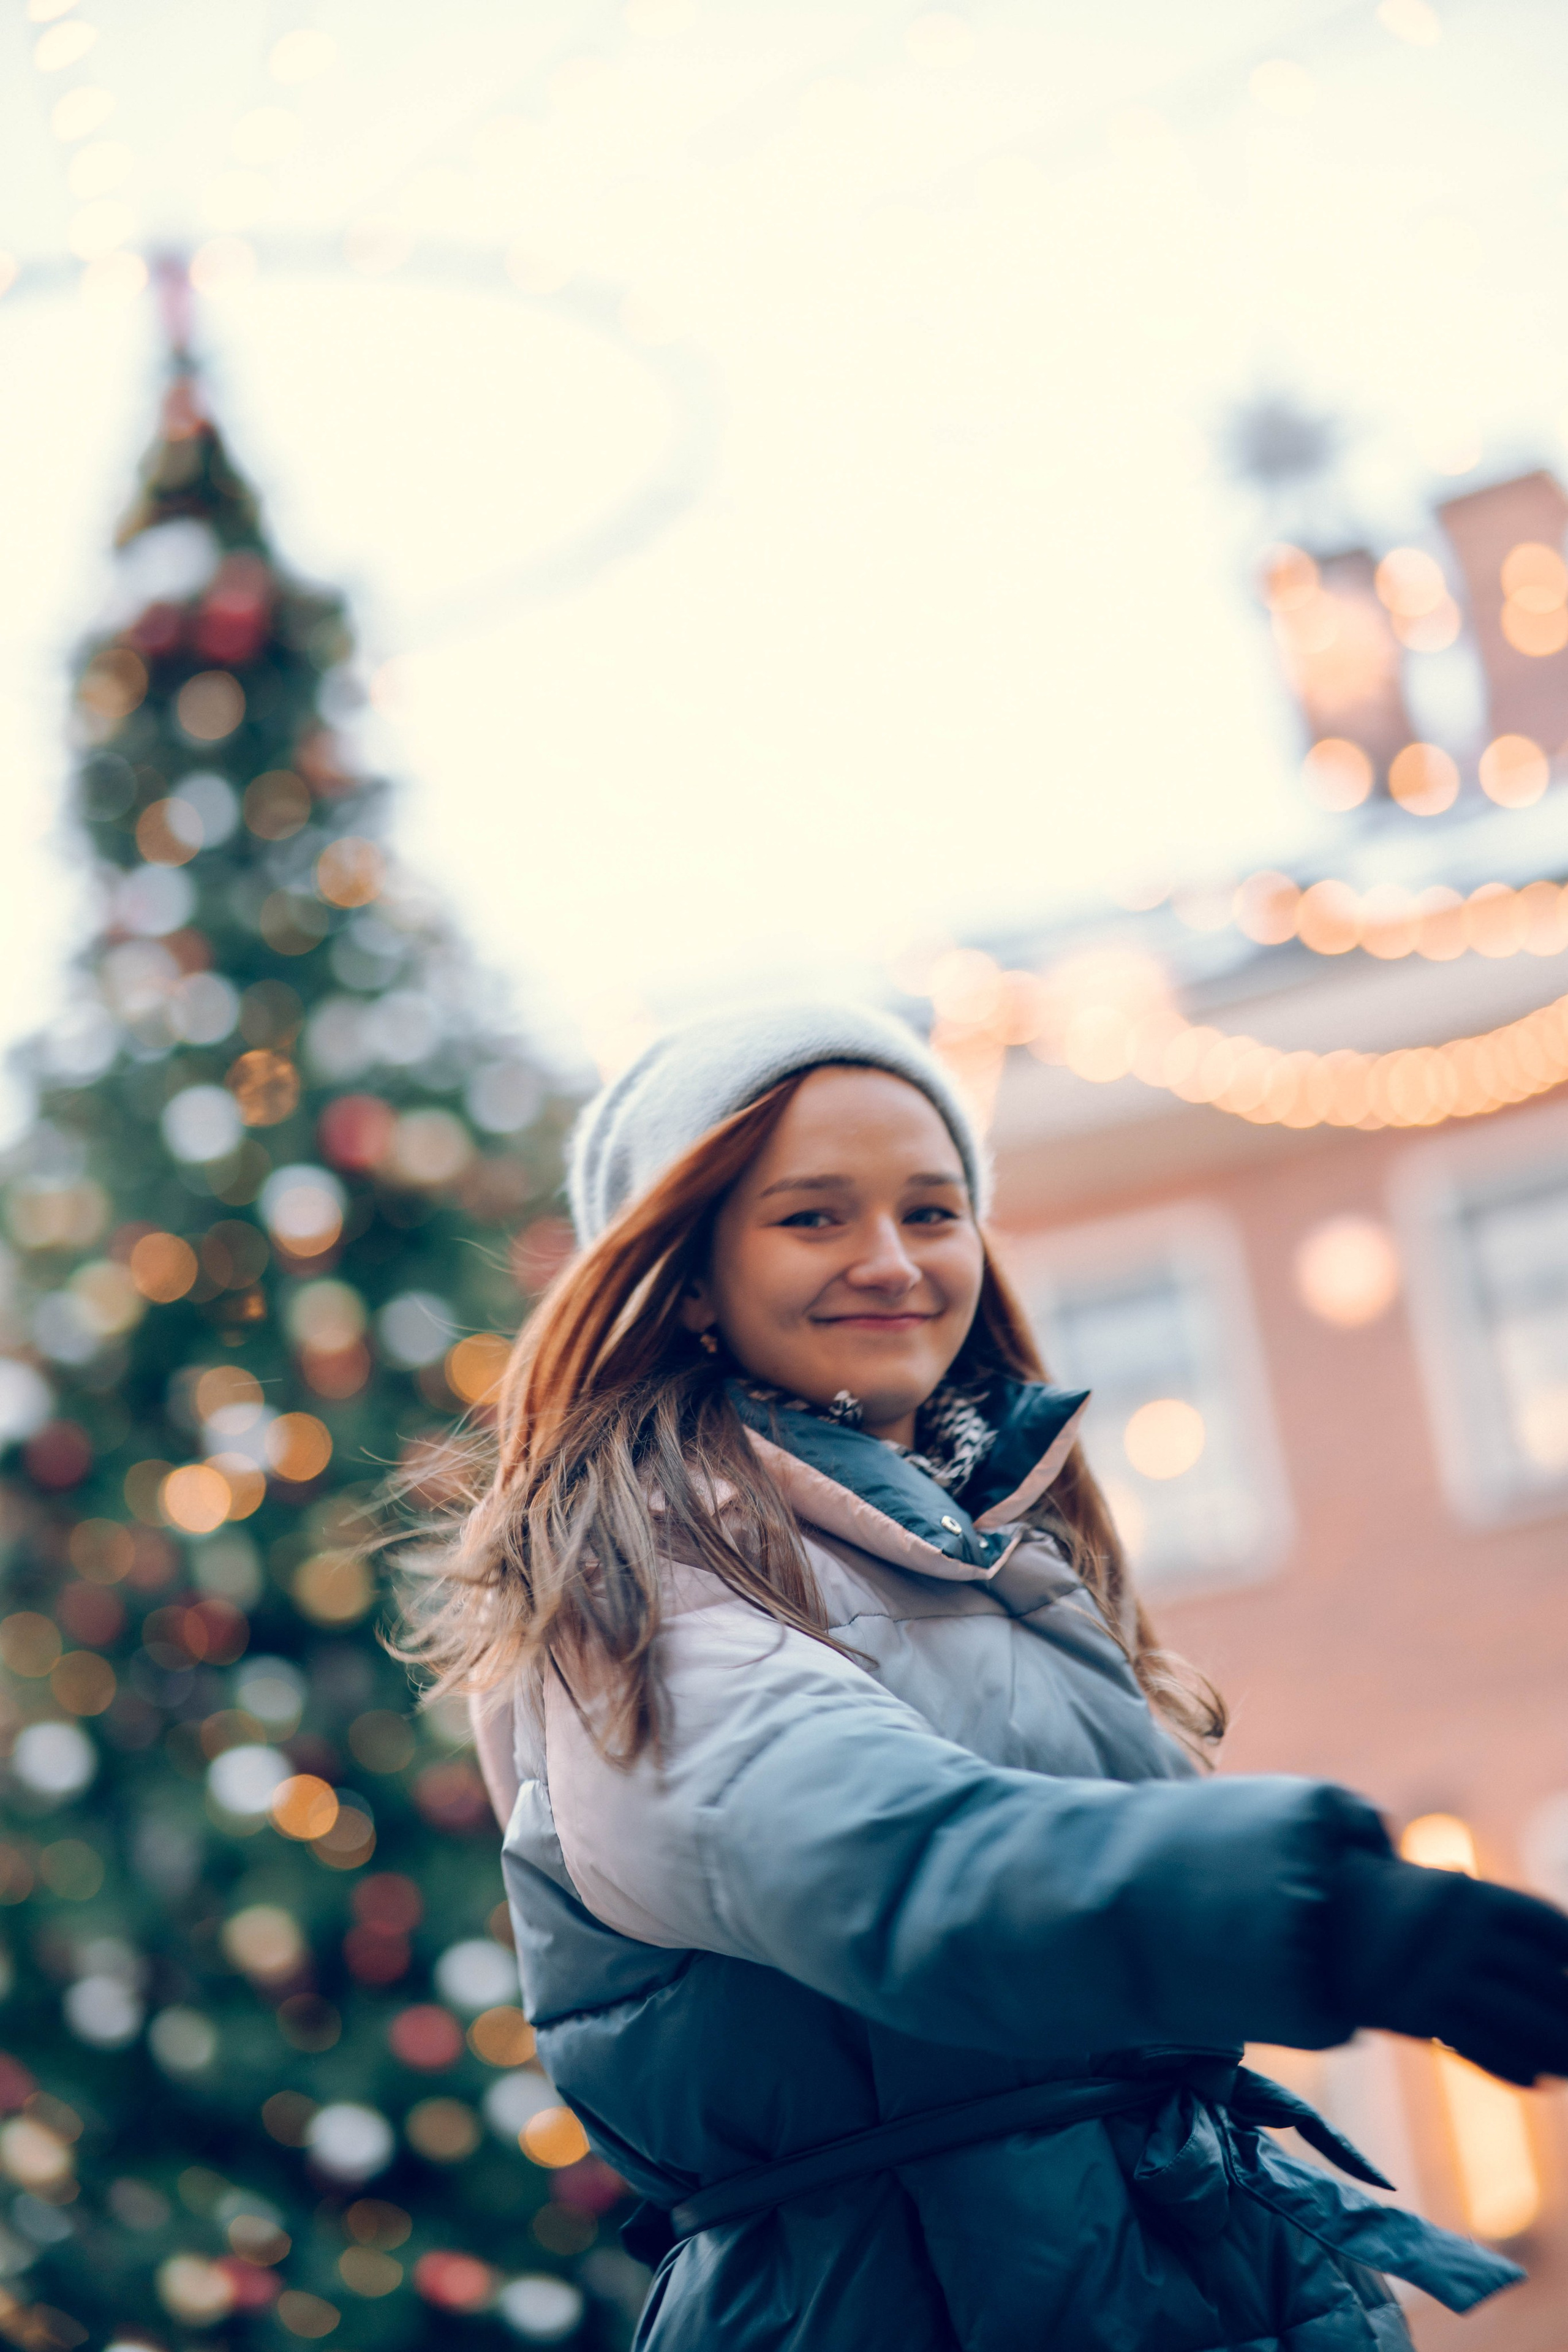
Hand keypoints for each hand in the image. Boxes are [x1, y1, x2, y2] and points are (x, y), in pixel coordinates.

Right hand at [1325, 1845, 1567, 2085]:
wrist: (1320, 1919)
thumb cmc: (1398, 1907)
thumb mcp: (1444, 1893)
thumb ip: (1494, 1920)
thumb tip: (1559, 1967)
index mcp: (1470, 1895)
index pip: (1545, 1925)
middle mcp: (1459, 1932)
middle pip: (1540, 1979)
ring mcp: (1436, 1974)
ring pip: (1517, 2020)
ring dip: (1555, 2049)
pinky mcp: (1415, 2013)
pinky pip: (1477, 2047)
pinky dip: (1512, 2067)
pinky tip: (1537, 2079)